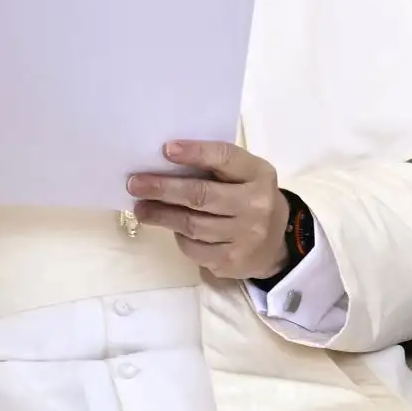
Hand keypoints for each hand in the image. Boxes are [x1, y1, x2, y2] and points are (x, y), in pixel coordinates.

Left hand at [127, 141, 289, 280]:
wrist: (276, 245)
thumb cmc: (248, 198)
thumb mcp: (244, 176)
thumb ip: (215, 166)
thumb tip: (164, 162)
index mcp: (258, 174)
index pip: (225, 158)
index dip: (195, 152)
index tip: (166, 149)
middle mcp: (256, 205)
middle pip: (201, 195)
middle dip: (163, 188)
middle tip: (135, 183)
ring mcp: (245, 236)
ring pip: (192, 224)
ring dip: (161, 215)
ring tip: (140, 207)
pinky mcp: (231, 261)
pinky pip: (194, 248)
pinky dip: (178, 236)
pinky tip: (167, 226)